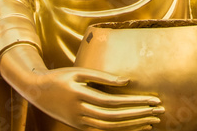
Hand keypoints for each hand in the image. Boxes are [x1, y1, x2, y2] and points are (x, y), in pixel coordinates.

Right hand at [0, 44, 163, 129]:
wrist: (37, 91)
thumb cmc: (60, 77)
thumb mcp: (78, 71)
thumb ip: (102, 76)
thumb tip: (126, 81)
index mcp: (81, 96)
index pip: (114, 102)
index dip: (135, 102)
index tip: (153, 99)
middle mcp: (81, 113)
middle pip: (116, 117)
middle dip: (139, 114)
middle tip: (159, 110)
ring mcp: (80, 123)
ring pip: (111, 128)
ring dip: (133, 125)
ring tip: (152, 120)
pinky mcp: (80, 127)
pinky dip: (121, 130)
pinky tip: (134, 127)